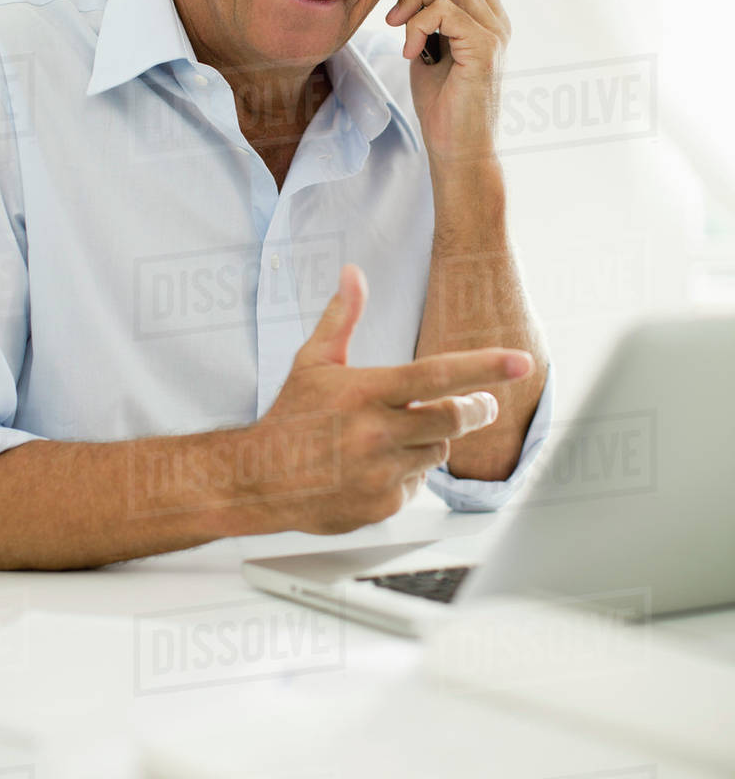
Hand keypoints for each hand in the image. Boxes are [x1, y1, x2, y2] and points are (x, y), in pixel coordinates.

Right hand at [254, 264, 532, 533]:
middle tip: (481, 403)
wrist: (257, 478)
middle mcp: (375, 432)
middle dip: (476, 409)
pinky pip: (418, 484)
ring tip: (405, 434)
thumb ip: (342, 317)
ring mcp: (379, 472)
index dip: (485, 366)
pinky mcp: (382, 504)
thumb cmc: (289, 417)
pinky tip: (380, 465)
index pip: (437, 374)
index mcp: (364, 392)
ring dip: (434, 440)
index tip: (519, 362)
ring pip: (439, 452)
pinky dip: (409, 472)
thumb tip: (353, 274)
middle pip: (453, 418)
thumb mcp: (312, 361)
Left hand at [385, 0, 510, 163]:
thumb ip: (424, 18)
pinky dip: (420, 24)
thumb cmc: (443, 107)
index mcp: (484, 16)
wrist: (458, 151)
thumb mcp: (426, 51)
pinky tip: (409, 49)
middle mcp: (496, 19)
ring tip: (395, 28)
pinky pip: (448, 11)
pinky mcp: (485, 50)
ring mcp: (494, 33)